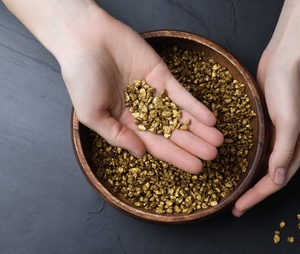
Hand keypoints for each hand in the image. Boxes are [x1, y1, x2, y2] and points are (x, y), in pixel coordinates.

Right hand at [56, 4, 222, 173]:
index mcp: (127, 124)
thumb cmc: (81, 78)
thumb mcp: (92, 114)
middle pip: (174, 132)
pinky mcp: (162, 75)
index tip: (196, 168)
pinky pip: (182, 93)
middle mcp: (144, 111)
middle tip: (214, 156)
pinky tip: (210, 119)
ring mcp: (155, 93)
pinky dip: (196, 106)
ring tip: (218, 140)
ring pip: (181, 114)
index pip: (157, 145)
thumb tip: (141, 154)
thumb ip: (116, 135)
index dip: (177, 157)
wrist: (85, 39)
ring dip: (200, 128)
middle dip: (194, 145)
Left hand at [232, 0, 299, 216]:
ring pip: (263, 165)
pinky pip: (258, 149)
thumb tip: (277, 180)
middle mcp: (290, 145)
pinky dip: (248, 161)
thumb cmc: (289, 87)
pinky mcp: (267, 124)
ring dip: (250, 180)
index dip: (258, 196)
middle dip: (253, 194)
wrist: (286, 58)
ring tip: (234, 192)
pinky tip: (236, 165)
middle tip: (235, 207)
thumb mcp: (289, 120)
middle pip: (270, 177)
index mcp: (298, 148)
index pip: (277, 181)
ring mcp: (278, 135)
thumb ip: (284, 151)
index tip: (239, 207)